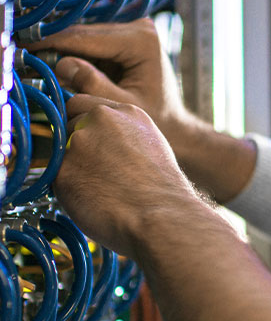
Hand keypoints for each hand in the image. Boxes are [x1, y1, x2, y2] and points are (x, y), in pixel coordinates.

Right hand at [23, 18, 195, 148]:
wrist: (175, 123)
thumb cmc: (157, 118)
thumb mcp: (122, 105)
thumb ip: (93, 84)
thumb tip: (62, 64)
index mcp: (143, 40)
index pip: (88, 37)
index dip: (54, 42)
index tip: (28, 49)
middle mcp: (140, 28)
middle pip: (85, 33)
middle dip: (56, 47)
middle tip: (27, 58)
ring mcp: (133, 31)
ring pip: (85, 37)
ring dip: (64, 51)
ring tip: (41, 65)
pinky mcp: (125, 39)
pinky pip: (92, 44)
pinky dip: (77, 56)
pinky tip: (61, 69)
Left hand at [54, 93, 199, 258]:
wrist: (162, 216)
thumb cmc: (163, 191)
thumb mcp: (151, 146)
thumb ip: (122, 135)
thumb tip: (101, 144)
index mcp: (127, 111)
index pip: (83, 104)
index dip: (83, 125)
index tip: (91, 143)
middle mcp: (100, 119)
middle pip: (68, 125)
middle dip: (75, 145)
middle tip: (97, 171)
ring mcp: (79, 142)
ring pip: (60, 152)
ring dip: (72, 168)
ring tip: (101, 189)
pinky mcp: (63, 169)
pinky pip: (55, 178)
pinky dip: (69, 191)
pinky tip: (95, 200)